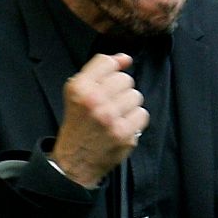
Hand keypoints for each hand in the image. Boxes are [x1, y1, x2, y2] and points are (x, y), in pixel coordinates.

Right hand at [51, 53, 147, 187]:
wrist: (75, 159)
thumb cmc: (79, 124)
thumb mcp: (78, 93)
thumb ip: (99, 72)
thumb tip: (125, 58)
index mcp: (79, 87)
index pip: (107, 62)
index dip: (116, 66)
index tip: (117, 72)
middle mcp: (93, 100)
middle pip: (125, 80)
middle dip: (121, 91)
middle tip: (110, 104)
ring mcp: (109, 117)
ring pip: (136, 96)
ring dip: (129, 106)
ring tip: (116, 116)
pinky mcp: (124, 133)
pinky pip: (142, 114)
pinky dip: (135, 120)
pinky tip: (123, 125)